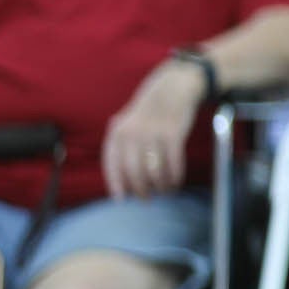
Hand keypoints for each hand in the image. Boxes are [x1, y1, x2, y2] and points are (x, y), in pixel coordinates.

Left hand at [102, 61, 205, 199]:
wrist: (173, 89)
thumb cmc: (148, 114)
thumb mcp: (127, 125)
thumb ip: (121, 148)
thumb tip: (121, 182)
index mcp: (117, 133)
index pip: (113, 165)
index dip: (116, 185)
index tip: (122, 199)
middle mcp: (133, 134)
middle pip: (134, 173)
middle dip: (141, 190)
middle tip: (147, 198)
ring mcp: (154, 134)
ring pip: (155, 171)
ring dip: (160, 186)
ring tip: (164, 190)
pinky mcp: (173, 134)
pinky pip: (173, 164)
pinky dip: (175, 177)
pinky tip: (176, 182)